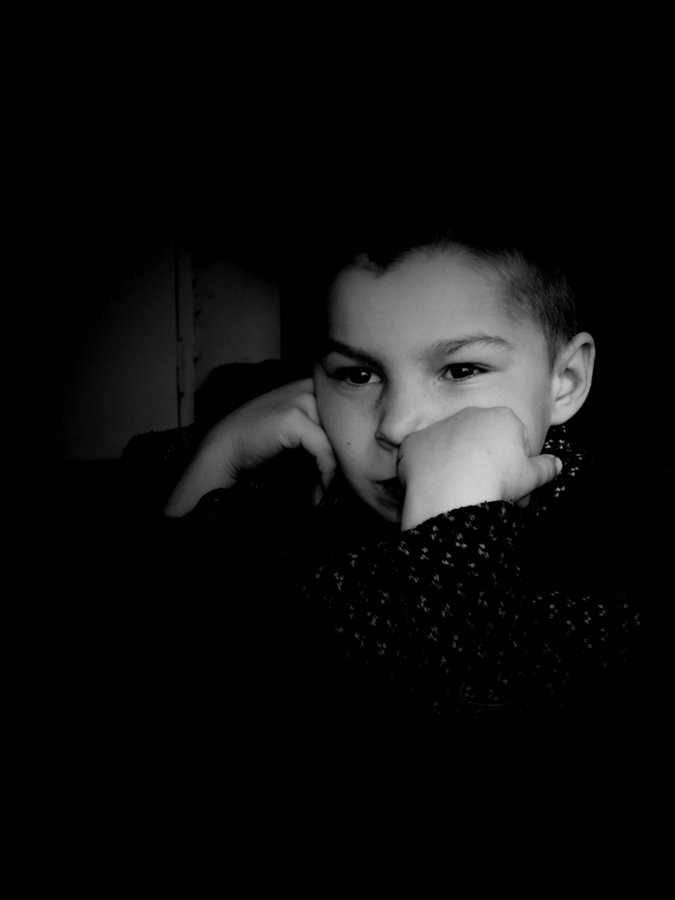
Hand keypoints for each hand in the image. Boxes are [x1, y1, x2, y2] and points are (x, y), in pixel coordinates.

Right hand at [165, 379, 336, 516]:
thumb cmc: (262, 441)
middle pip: (346, 427)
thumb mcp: (298, 426)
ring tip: (327, 493)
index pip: (348, 414)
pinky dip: (325, 473)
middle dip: (345, 460)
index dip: (349, 445)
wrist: (226, 446)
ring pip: (337, 440)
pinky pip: (324, 450)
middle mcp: (309, 385)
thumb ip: (324, 427)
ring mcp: (301, 399)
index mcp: (312, 383)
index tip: (345, 473)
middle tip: (338, 489)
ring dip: (335, 472)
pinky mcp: (294, 418)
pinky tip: (318, 491)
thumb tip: (355, 449)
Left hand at [398, 406, 561, 529]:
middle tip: (487, 492)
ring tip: (460, 491)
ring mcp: (437, 426)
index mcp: (501, 417)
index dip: (514, 464)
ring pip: (450, 447)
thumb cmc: (497, 483)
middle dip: (485, 462)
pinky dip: (427, 470)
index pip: (512, 438)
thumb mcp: (532, 478)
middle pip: (480, 439)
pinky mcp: (412, 442)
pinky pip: (422, 456)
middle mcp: (467, 414)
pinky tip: (435, 487)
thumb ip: (546, 467)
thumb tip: (556, 464)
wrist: (452, 496)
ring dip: (456, 465)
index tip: (510, 484)